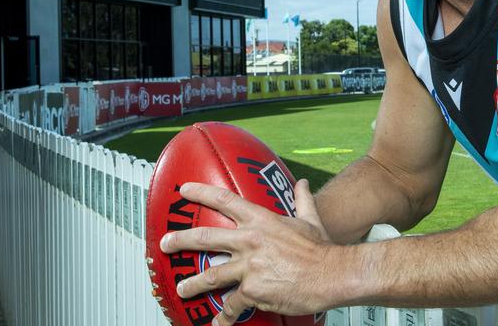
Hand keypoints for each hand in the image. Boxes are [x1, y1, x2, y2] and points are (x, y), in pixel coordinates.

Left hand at [160, 179, 344, 324]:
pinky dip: (223, 317)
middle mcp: (250, 240)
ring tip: (183, 290)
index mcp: (261, 220)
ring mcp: (249, 266)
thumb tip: (302, 184)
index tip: (184, 190)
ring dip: (193, 284)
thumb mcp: (310, 220)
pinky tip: (217, 324)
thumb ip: (302, 201)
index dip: (201, 192)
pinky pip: (231, 305)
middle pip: (205, 237)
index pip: (225, 200)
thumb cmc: (322, 249)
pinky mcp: (253, 290)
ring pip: (211, 275)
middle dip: (181, 240)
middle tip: (165, 243)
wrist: (332, 274)